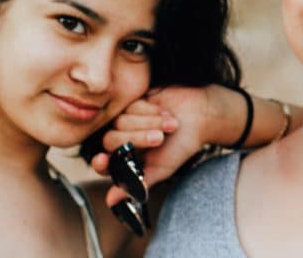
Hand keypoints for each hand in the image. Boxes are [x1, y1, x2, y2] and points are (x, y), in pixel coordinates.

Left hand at [92, 86, 215, 206]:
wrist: (201, 116)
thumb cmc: (182, 145)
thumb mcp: (161, 168)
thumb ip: (136, 184)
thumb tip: (109, 202)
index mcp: (125, 159)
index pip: (103, 164)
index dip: (101, 162)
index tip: (103, 160)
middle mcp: (123, 139)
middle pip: (111, 140)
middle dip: (137, 138)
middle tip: (160, 138)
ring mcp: (128, 118)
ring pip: (121, 121)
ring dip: (149, 123)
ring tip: (171, 125)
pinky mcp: (135, 101)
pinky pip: (132, 105)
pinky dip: (150, 110)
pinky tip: (165, 113)